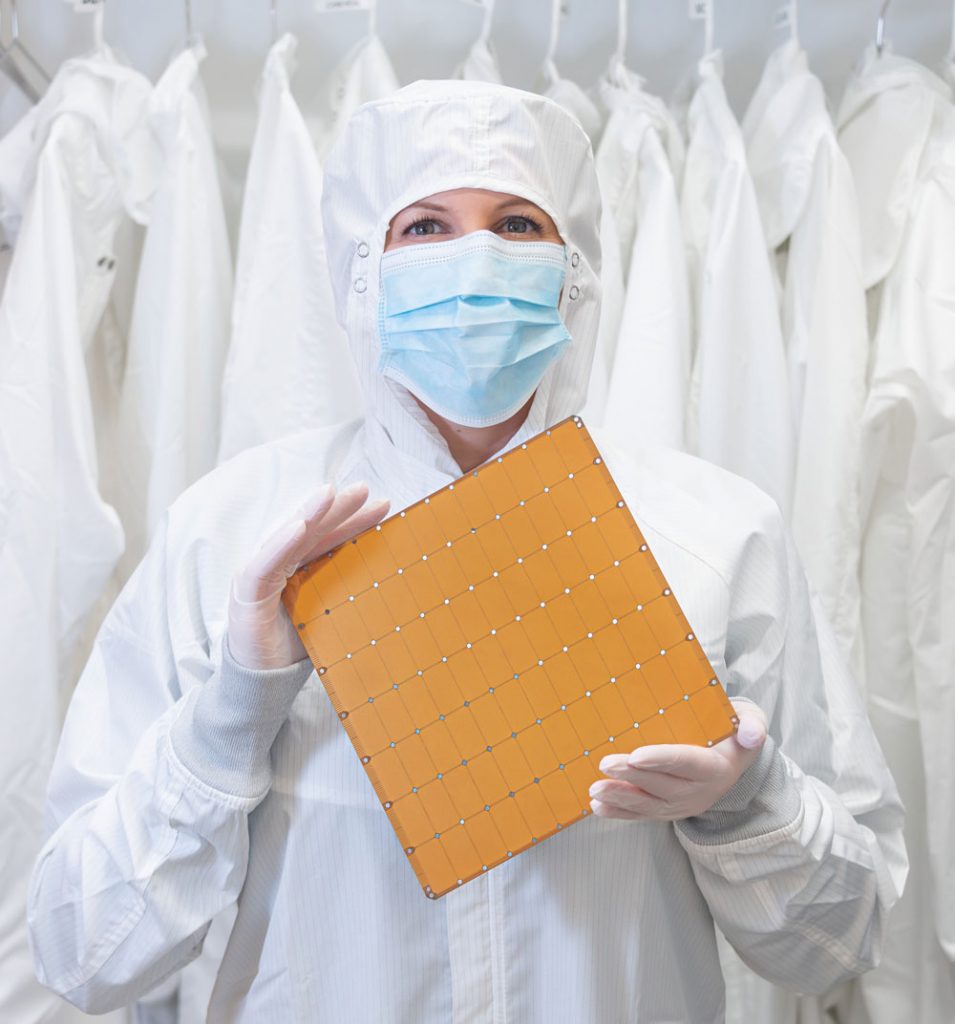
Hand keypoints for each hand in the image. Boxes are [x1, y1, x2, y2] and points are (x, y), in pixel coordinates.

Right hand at [228, 482, 389, 669]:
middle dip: (337, 507)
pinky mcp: (246, 592)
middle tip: (365, 489)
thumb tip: (393, 582)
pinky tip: (300, 526)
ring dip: (309, 512)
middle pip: (310, 529)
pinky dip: (281, 542)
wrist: (264, 682)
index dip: (354, 521)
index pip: (328, 538)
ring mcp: (259, 574)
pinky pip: (264, 562)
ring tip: (330, 493)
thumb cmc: (295, 646)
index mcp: (297, 567)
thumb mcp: (330, 614)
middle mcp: (277, 563)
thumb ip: (347, 592)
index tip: (384, 506)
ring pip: (286, 536)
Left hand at [587, 699, 767, 821]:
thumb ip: (753, 725)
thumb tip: (751, 734)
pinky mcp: (668, 811)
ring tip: (595, 789)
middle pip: (661, 785)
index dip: (660, 759)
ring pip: (648, 804)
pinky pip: (642, 814)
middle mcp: (699, 792)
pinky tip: (597, 806)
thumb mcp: (751, 721)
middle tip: (605, 764)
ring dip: (620, 798)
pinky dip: (619, 812)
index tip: (635, 755)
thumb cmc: (734, 731)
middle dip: (632, 776)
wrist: (734, 759)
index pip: (685, 762)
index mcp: (716, 768)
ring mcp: (682, 805)